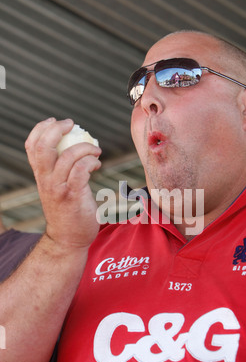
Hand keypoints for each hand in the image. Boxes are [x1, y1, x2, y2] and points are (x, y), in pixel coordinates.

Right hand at [25, 118, 101, 249]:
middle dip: (57, 129)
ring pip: (67, 156)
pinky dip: (91, 161)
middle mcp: (46, 180)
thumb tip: (74, 148)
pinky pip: (82, 170)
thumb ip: (59, 171)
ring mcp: (59, 188)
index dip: (40, 129)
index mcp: (40, 176)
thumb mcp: (56, 188)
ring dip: (84, 147)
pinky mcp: (73, 196)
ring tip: (95, 150)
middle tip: (72, 125)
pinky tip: (97, 164)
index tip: (55, 121)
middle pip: (43, 147)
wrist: (68, 239)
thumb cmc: (66, 212)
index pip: (31, 146)